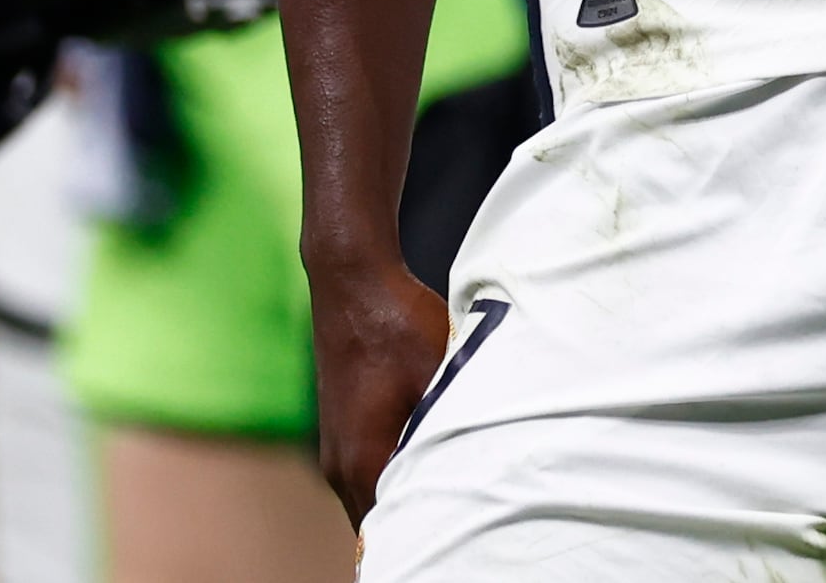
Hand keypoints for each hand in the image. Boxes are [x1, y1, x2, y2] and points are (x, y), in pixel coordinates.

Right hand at [310, 254, 450, 519]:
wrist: (353, 281)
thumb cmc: (398, 324)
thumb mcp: (440, 375)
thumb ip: (455, 425)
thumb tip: (489, 460)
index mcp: (363, 460)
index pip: (387, 531)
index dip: (422, 537)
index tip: (456, 543)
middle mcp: (339, 466)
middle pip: (376, 524)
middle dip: (414, 529)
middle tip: (463, 531)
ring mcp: (336, 450)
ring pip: (371, 500)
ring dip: (404, 504)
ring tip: (453, 505)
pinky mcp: (342, 433)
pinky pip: (369, 476)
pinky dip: (394, 483)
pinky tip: (431, 470)